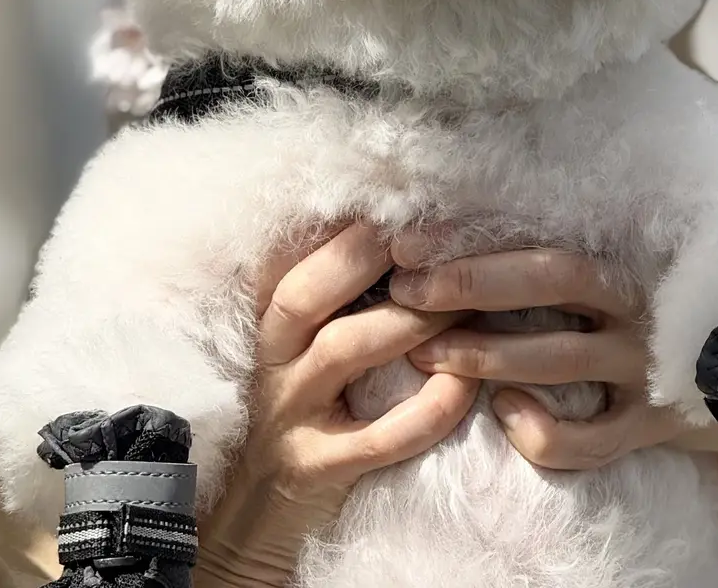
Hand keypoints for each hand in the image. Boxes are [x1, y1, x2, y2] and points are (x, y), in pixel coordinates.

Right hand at [197, 223, 477, 587]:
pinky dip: (425, 410)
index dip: (338, 225)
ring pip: (344, 350)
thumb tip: (397, 226)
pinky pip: (376, 438)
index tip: (395, 197)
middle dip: (365, 255)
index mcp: (268, 322)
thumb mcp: (296, 347)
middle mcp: (271, 361)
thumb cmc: (297, 410)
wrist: (251, 521)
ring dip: (409, 320)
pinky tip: (463, 384)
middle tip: (431, 233)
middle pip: (306, 294)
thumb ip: (331, 294)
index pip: (290, 259)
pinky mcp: (318, 470)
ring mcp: (290, 416)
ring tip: (465, 300)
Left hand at [388, 237, 698, 470]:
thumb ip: (561, 256)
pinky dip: (543, 432)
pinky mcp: (650, 424)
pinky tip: (505, 414)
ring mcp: (644, 365)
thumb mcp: (619, 268)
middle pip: (551, 281)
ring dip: (484, 353)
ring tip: (426, 352)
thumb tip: (465, 235)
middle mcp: (635, 306)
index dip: (473, 243)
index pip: (540, 241)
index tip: (410, 242)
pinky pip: (591, 440)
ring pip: (559, 358)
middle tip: (405, 289)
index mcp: (622, 260)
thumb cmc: (658, 307)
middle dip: (470, 284)